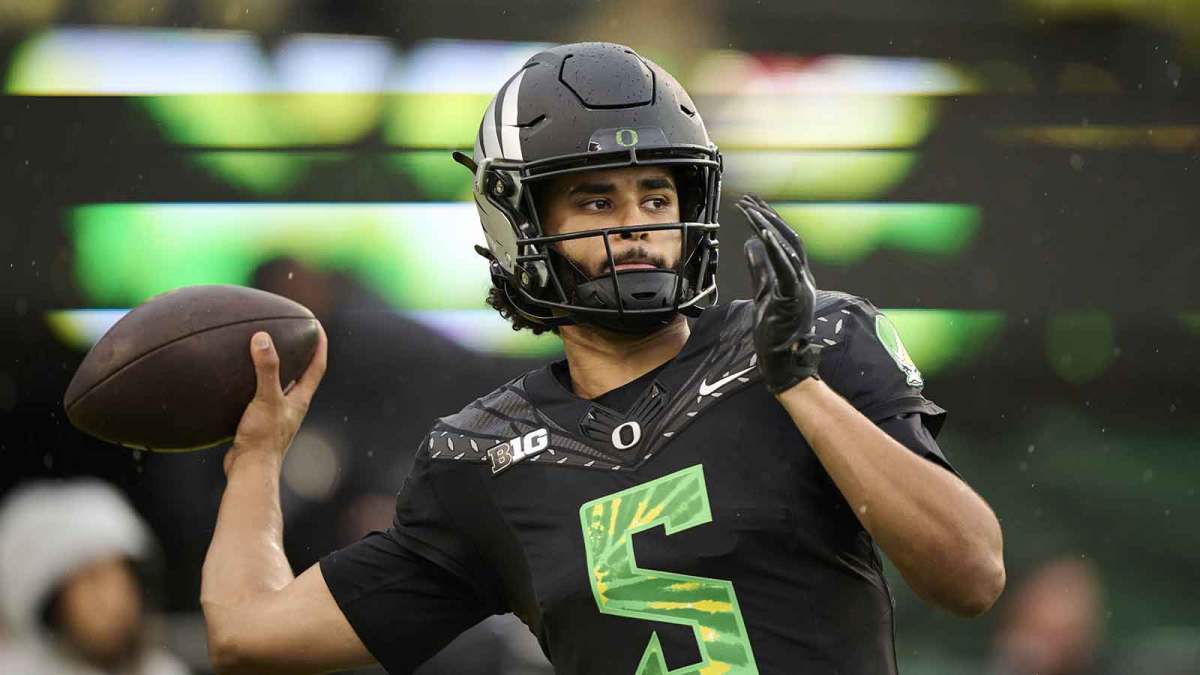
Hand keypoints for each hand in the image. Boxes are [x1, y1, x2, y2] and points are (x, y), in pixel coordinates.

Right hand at [224, 325, 327, 474]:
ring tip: (262, 352)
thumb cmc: (263, 438)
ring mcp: (276, 416)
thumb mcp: (265, 398)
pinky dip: (251, 386)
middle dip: (299, 354)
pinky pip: (258, 398)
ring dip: (274, 370)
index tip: (318, 326)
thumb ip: (266, 369)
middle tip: (291, 333)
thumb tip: (262, 338)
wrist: (249, 471)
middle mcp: (291, 407)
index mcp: (300, 400)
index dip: (320, 345)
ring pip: (279, 387)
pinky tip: (235, 381)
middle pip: (301, 375)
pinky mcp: (259, 424)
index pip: (317, 366)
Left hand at [737, 194, 821, 394]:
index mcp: (798, 277)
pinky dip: (776, 250)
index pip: (786, 241)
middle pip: (790, 238)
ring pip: (789, 249)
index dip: (770, 219)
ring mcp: (801, 288)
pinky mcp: (794, 299)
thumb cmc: (774, 331)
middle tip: (748, 201)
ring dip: (769, 227)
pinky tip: (762, 234)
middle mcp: (804, 278)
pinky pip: (787, 270)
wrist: (782, 362)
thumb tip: (750, 243)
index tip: (753, 203)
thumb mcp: (763, 292)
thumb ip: (760, 268)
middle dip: (768, 216)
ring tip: (750, 211)